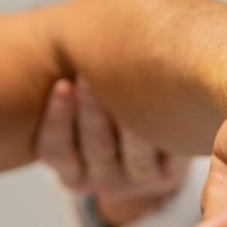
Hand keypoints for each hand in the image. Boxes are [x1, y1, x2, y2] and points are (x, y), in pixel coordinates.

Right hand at [36, 78, 188, 224]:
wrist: (154, 142)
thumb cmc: (103, 110)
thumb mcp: (80, 109)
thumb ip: (69, 91)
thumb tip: (59, 45)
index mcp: (73, 173)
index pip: (56, 151)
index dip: (58, 119)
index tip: (62, 84)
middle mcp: (103, 182)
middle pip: (96, 148)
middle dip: (92, 110)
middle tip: (92, 74)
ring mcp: (139, 182)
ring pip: (133, 156)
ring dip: (130, 119)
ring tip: (129, 83)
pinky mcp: (171, 175)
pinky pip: (167, 154)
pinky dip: (162, 128)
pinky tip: (162, 98)